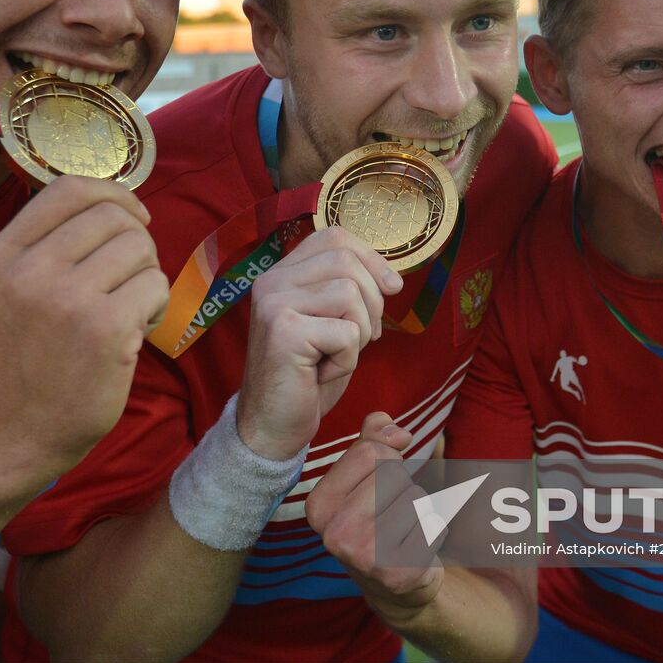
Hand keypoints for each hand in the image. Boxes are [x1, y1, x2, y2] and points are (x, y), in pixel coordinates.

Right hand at [0, 175, 168, 480]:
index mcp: (2, 253)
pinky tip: (137, 331)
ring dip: (148, 276)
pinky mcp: (103, 328)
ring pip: (140, 247)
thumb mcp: (12, 290)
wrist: (15, 432)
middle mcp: (28, 269)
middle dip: (136, 243)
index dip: (113, 194)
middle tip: (130, 280)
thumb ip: (49, 246)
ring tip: (130, 309)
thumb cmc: (27, 358)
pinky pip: (156, 284)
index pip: (68, 188)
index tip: (132, 218)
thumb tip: (120, 206)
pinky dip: (158, 306)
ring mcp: (65, 298)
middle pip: (113, 216)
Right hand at [236, 228, 402, 459]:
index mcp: (282, 273)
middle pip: (347, 262)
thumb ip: (348, 290)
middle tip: (361, 338)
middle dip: (372, 302)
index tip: (390, 287)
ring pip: (350, 294)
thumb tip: (391, 278)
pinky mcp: (284, 332)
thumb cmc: (307, 376)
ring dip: (359, 333)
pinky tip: (322, 373)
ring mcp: (274, 304)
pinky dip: (347, 360)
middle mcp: (271, 281)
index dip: (370, 258)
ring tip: (335, 356)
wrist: (272, 425)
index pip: (334, 237)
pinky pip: (346, 333)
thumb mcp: (331, 323)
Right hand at [307, 412, 442, 613]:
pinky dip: (433, 528)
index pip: (370, 451)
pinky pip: (433, 523)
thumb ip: (374, 438)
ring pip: (415, 497)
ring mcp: (365, 557)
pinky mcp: (398, 573)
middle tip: (392, 510)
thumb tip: (398, 432)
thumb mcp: (366, 475)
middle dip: (402, 484)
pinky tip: (416, 546)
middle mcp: (334, 534)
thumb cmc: (380, 517)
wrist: (395, 584)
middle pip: (393, 472)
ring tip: (404, 529)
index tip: (380, 480)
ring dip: (419, 507)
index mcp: (319, 505)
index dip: (388, 457)